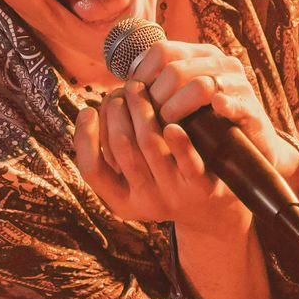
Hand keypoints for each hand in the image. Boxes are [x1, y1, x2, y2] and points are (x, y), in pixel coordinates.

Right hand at [75, 83, 248, 236]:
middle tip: (119, 91)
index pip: (92, 171)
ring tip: (137, 88)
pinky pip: (188, 161)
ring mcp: (174, 194)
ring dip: (141, 109)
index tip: (88, 111)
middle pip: (122, 147)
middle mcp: (146, 202)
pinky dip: (178, 141)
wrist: (212, 210)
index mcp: (123, 203)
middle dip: (116, 112)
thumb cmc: (164, 181)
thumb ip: (113, 155)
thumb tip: (87, 115)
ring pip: (150, 144)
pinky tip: (171, 122)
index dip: (85, 138)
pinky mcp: (202, 186)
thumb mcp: (133, 180)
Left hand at [126, 40, 298, 181]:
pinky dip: (221, 106)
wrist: (249, 150)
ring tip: (168, 125)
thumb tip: (118, 91)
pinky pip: (234, 102)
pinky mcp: (252, 108)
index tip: (132, 101)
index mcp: (198, 56)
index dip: (141, 76)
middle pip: (176, 69)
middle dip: (156, 96)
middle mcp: (219, 63)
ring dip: (177, 107)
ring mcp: (238, 85)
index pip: (161, 51)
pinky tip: (212, 113)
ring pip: (201, 84)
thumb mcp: (178, 103)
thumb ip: (156, 91)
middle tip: (148, 119)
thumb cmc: (205, 126)